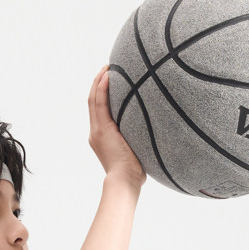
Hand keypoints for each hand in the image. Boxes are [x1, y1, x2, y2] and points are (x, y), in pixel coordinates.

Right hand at [89, 66, 145, 188]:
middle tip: (107, 68)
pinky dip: (102, 88)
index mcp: (101, 136)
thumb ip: (138, 137)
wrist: (125, 182)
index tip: (110, 80)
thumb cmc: (133, 172)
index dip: (101, 93)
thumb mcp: (135, 149)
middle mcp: (96, 132)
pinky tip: (108, 76)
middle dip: (98, 83)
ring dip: (99, 81)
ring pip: (93, 99)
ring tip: (107, 67)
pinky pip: (99, 103)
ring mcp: (97, 130)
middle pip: (92, 101)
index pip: (98, 110)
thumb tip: (155, 129)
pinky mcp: (103, 129)